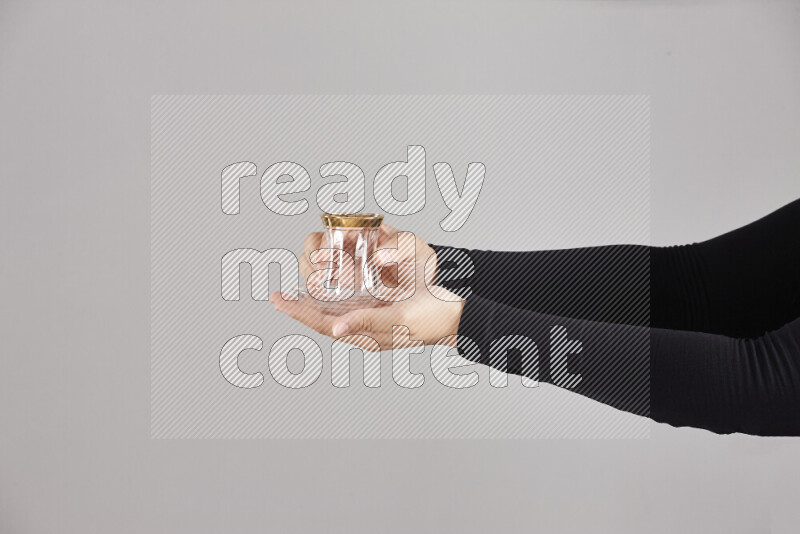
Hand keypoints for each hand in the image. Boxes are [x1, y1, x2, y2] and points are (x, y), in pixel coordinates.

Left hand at [275, 223, 460, 350]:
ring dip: (312, 300)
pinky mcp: (378, 307)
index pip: (324, 325)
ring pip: (333, 310)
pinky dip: (332, 292)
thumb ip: (368, 323)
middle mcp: (363, 328)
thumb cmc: (431, 320)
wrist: (454, 315)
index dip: (300, 314)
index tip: (279, 301)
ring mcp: (370, 318)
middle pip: (323, 318)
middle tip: (277, 294)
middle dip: (300, 307)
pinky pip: (348, 301)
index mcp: (365, 335)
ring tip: (292, 291)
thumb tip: (336, 329)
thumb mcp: (399, 321)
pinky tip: (326, 283)